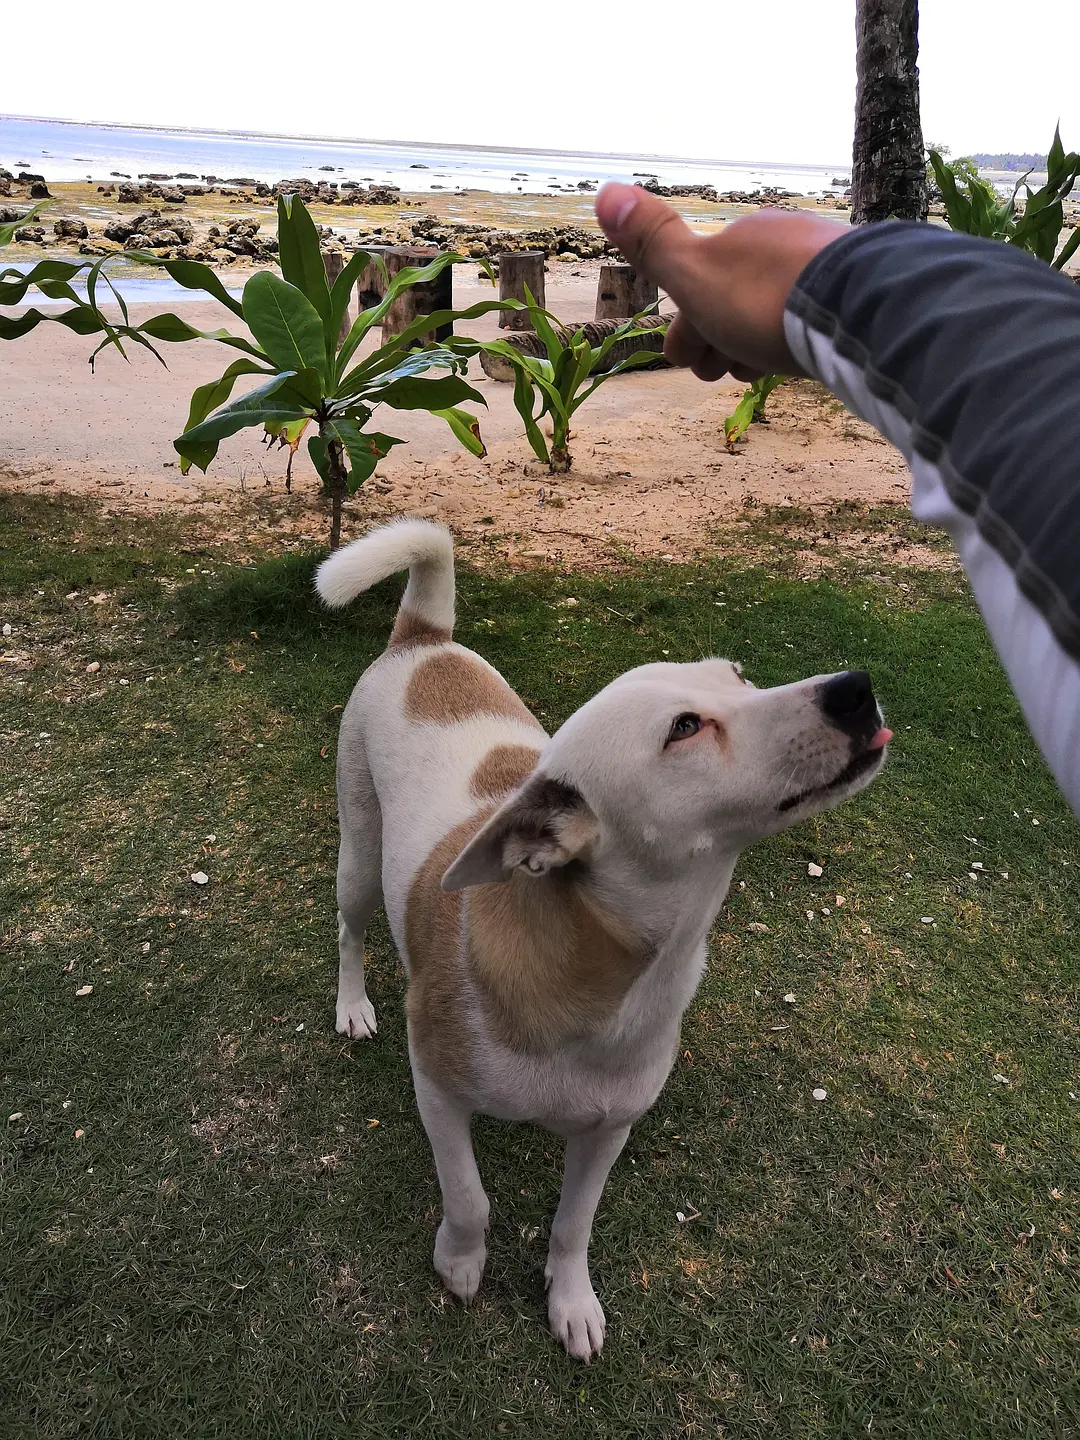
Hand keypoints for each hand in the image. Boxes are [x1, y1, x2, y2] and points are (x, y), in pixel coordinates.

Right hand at [595, 183, 843, 381]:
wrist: (859, 308)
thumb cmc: (765, 300)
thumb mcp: (694, 276)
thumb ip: (653, 242)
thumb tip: (604, 191)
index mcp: (740, 237)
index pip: (701, 281)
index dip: (685, 325)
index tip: (684, 362)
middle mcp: (783, 239)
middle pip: (738, 293)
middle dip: (718, 334)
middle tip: (715, 375)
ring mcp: (825, 263)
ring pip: (775, 305)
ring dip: (754, 340)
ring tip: (751, 374)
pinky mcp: (862, 289)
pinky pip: (813, 314)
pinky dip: (794, 336)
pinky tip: (798, 358)